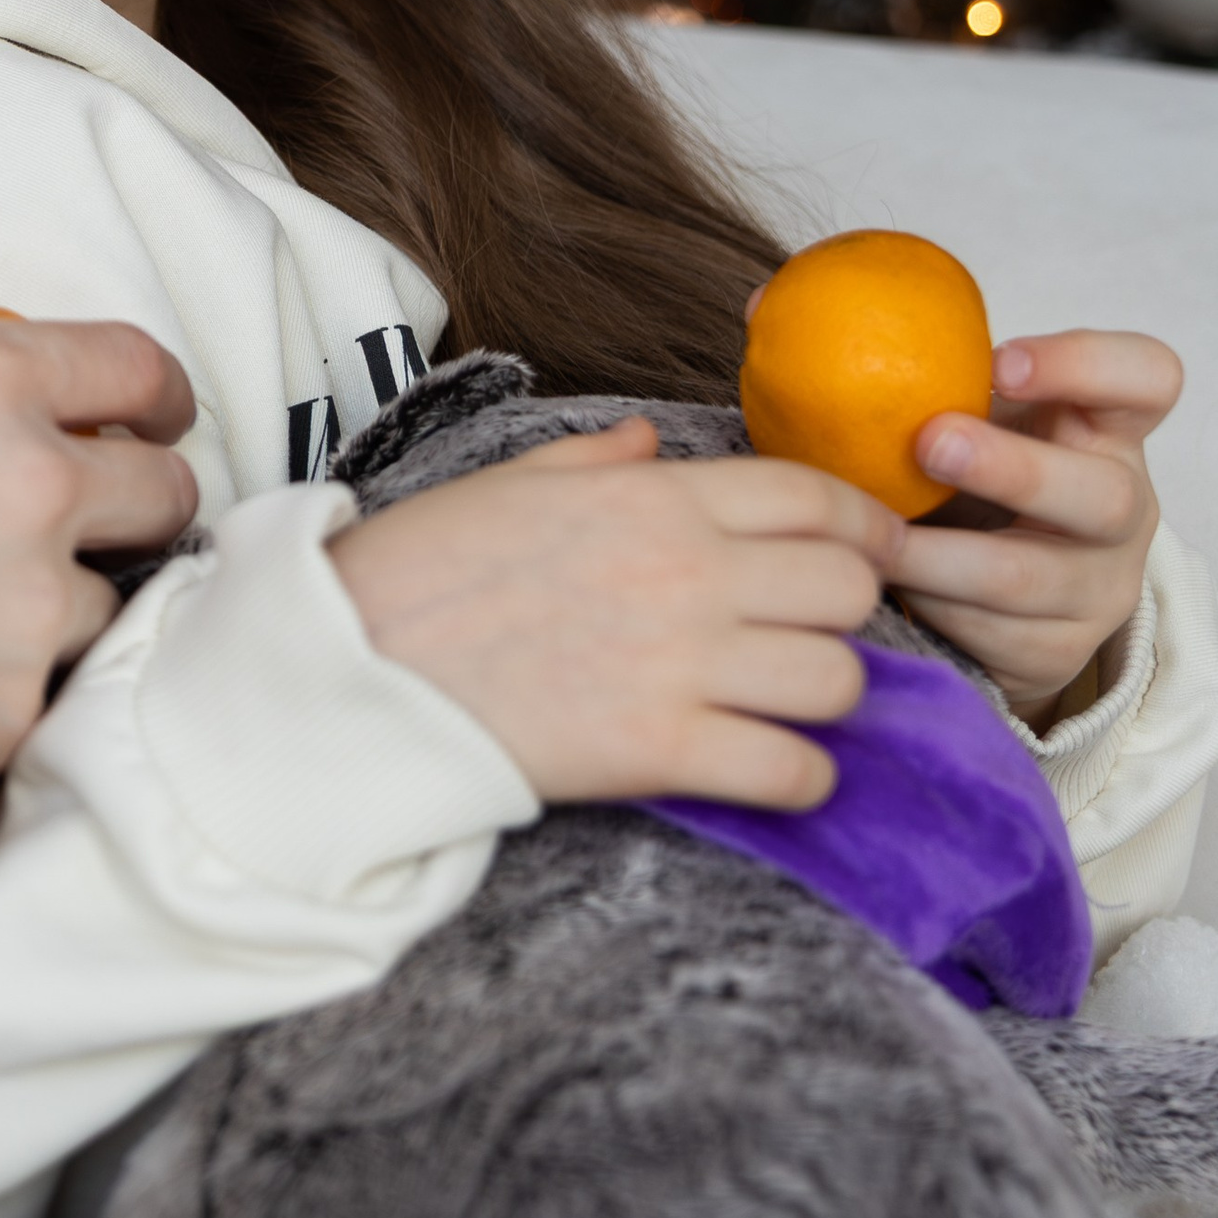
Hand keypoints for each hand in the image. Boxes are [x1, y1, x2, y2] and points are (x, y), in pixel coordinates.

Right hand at [0, 316, 197, 766]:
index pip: (132, 364)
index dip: (156, 396)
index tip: (154, 418)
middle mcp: (32, 482)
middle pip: (162, 491)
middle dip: (139, 507)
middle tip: (97, 529)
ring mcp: (29, 604)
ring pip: (106, 607)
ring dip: (55, 615)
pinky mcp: (6, 709)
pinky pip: (40, 699)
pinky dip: (1, 695)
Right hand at [331, 421, 903, 811]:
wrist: (346, 669)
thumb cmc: (416, 572)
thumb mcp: (506, 486)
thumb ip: (594, 460)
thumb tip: (648, 440)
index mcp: (650, 497)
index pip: (809, 496)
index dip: (863, 525)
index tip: (870, 551)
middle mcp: (683, 570)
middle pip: (847, 586)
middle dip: (847, 610)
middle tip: (811, 633)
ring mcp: (677, 662)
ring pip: (837, 679)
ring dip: (825, 697)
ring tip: (786, 705)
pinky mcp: (658, 750)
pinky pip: (791, 769)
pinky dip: (799, 778)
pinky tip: (768, 770)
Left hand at [891, 329, 1178, 725]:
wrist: (990, 587)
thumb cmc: (963, 471)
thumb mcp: (950, 408)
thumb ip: (883, 353)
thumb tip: (764, 304)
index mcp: (1106, 427)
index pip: (1146, 378)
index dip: (1087, 365)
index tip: (1001, 360)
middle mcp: (1120, 508)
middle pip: (1103, 494)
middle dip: (1015, 469)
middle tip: (930, 442)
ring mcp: (1096, 589)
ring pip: (1031, 578)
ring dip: (942, 554)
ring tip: (874, 532)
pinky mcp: (1053, 653)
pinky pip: (987, 635)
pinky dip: (924, 606)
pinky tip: (873, 582)